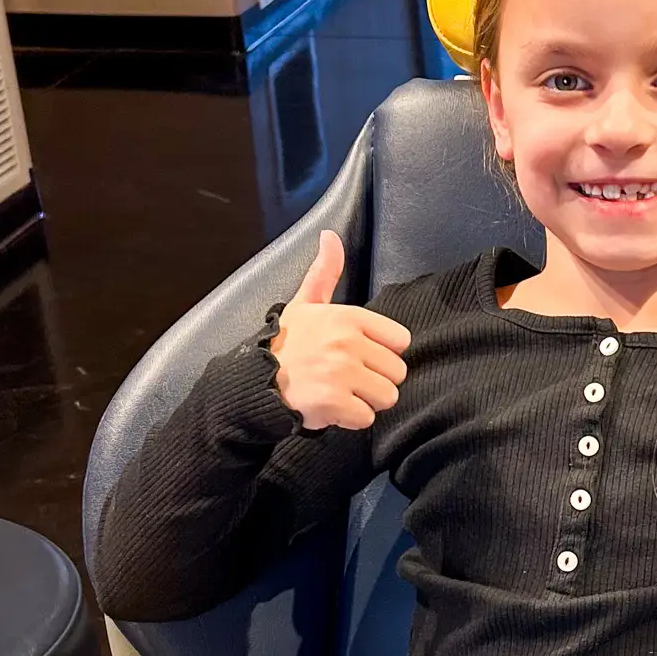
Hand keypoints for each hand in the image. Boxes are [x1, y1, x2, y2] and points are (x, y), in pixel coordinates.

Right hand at [269, 230, 410, 429]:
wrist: (256, 381)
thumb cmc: (287, 344)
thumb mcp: (305, 304)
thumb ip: (325, 273)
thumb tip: (330, 236)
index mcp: (348, 317)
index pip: (400, 341)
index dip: (383, 353)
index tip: (361, 355)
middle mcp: (347, 342)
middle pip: (397, 373)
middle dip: (376, 380)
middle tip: (348, 378)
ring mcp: (341, 373)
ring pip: (386, 397)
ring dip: (366, 401)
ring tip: (341, 392)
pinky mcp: (334, 403)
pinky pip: (366, 418)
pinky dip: (351, 419)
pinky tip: (332, 407)